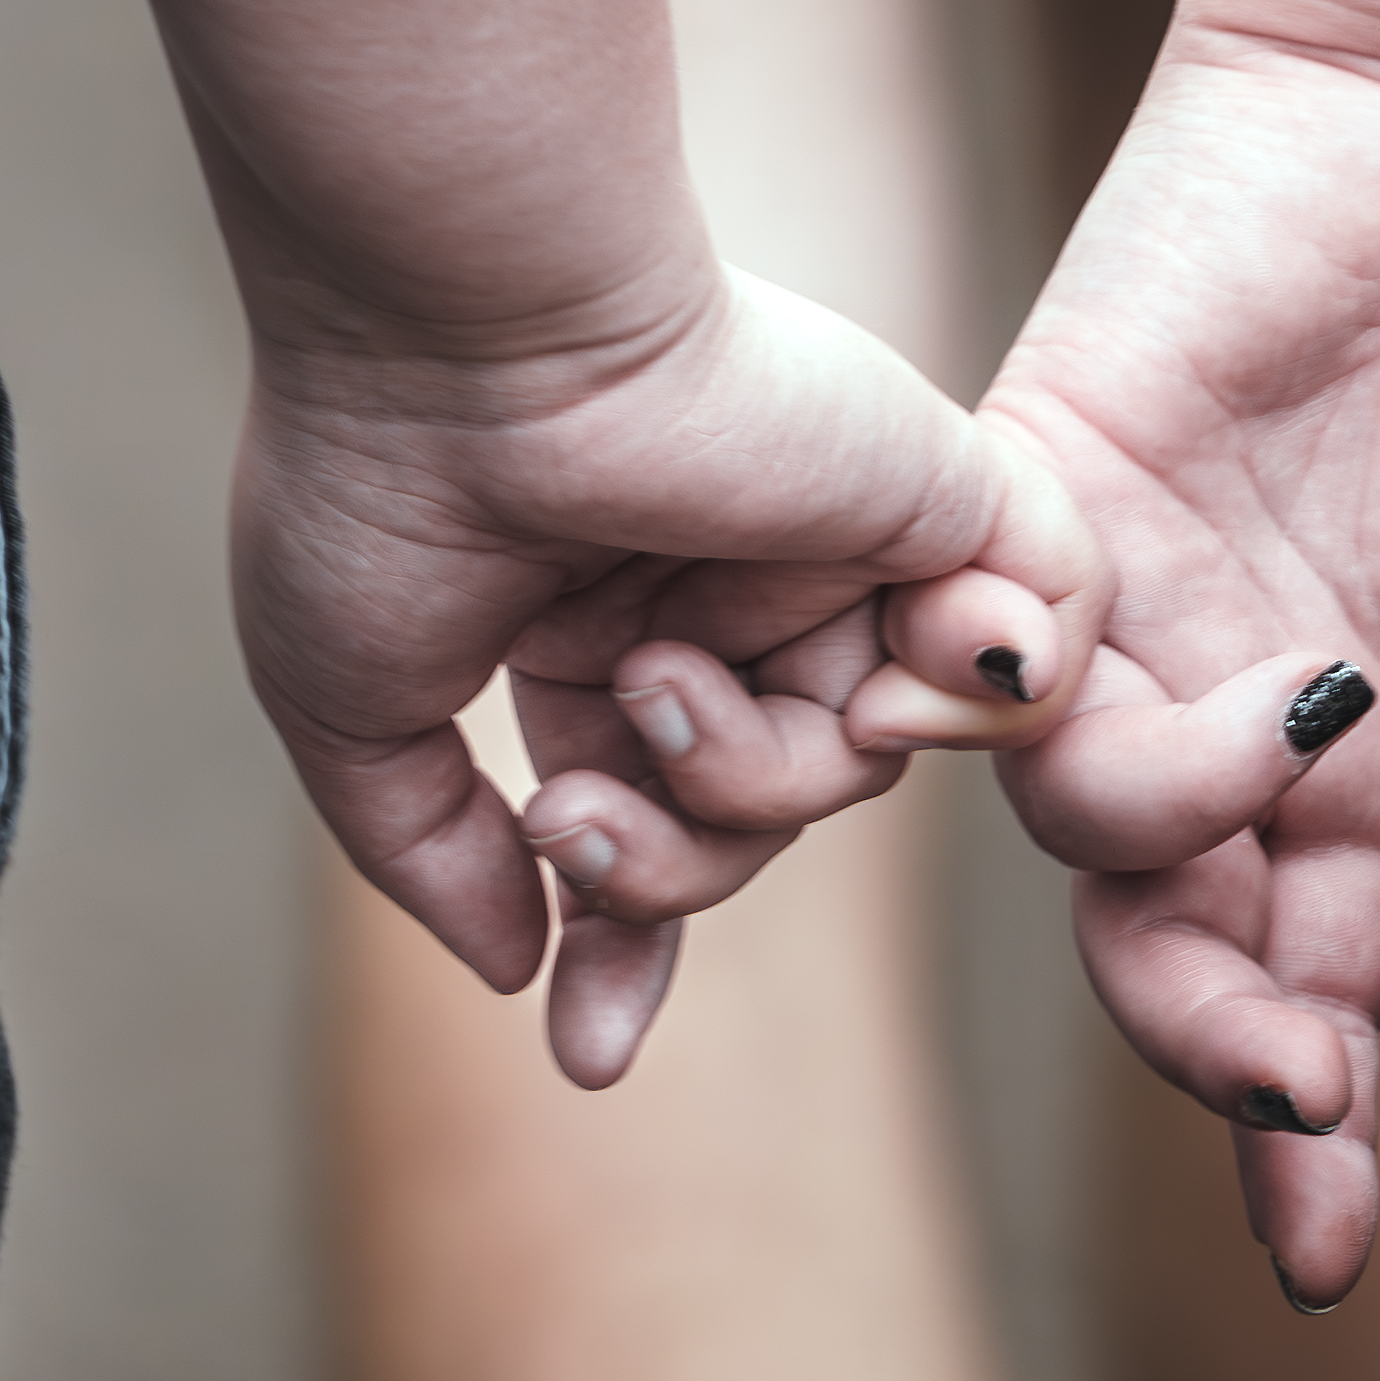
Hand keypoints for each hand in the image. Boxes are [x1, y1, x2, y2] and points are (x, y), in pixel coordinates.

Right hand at [245, 259, 1099, 1087]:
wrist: (463, 323)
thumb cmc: (375, 478)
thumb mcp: (347, 699)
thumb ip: (432, 847)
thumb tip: (520, 963)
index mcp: (592, 617)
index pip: (647, 812)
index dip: (622, 942)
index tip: (589, 1056)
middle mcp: (718, 580)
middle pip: (753, 816)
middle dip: (663, 872)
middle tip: (568, 824)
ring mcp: (833, 543)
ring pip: (858, 764)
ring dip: (751, 778)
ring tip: (656, 682)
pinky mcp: (945, 499)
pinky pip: (1032, 669)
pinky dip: (964, 698)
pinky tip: (860, 672)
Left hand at [928, 30, 1379, 1302]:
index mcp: (1349, 753)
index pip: (1311, 981)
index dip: (1307, 1119)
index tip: (1325, 1256)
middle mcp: (1216, 707)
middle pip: (1173, 938)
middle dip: (1222, 1037)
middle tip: (1298, 1080)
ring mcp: (1115, 608)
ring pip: (1077, 817)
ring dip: (1165, 841)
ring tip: (1287, 755)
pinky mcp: (1028, 489)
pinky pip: (981, 648)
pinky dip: (1010, 702)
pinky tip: (1055, 709)